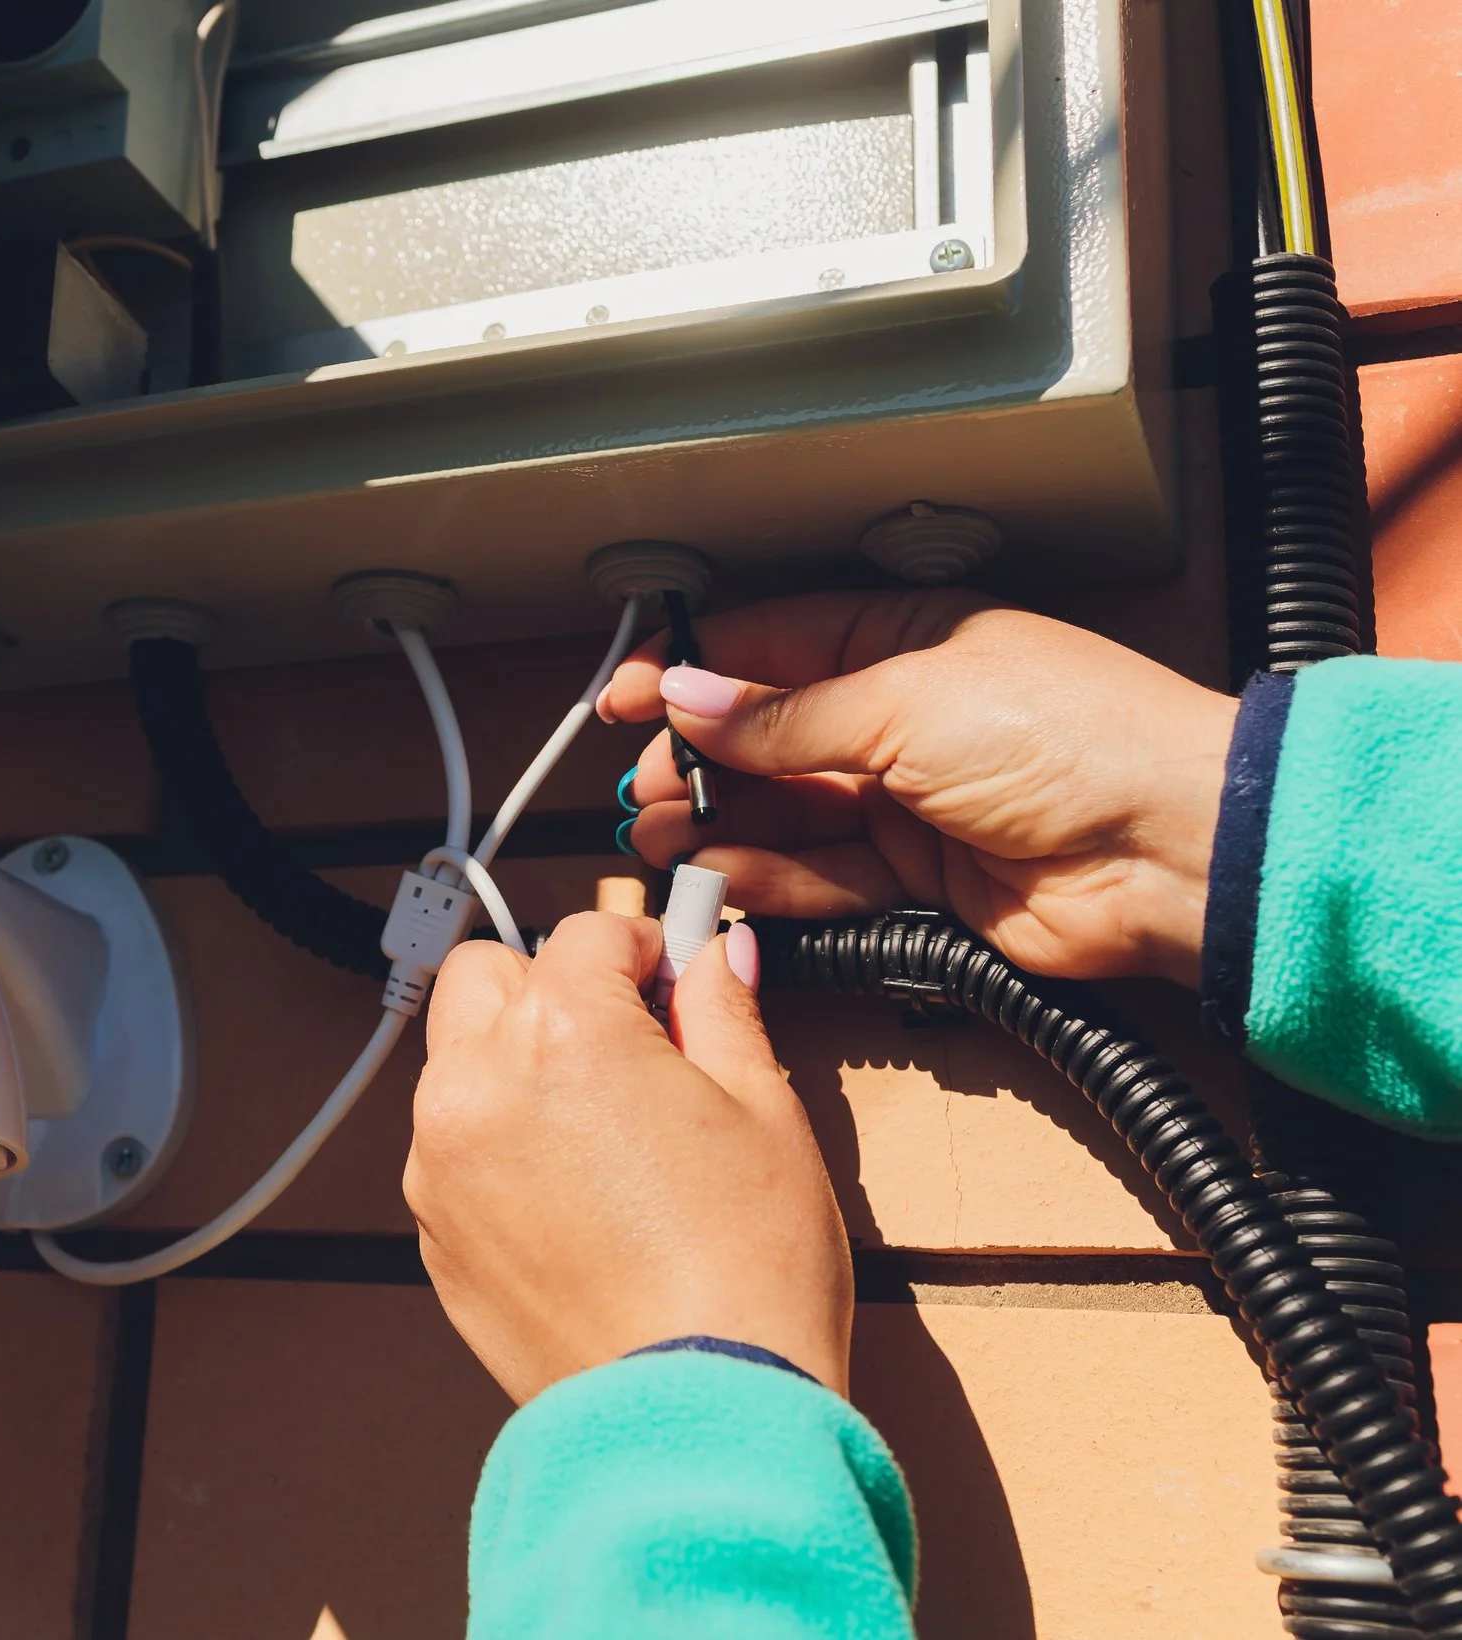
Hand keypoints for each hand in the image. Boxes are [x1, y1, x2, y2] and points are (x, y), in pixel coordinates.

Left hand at [406, 912, 851, 1401]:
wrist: (699, 1415)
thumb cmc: (746, 1268)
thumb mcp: (763, 1110)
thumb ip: (722, 1010)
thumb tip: (716, 954)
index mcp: (558, 1032)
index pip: (588, 932)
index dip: (644, 947)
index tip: (674, 977)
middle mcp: (475, 1084)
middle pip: (486, 977)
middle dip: (551, 987)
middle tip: (629, 1042)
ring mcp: (438, 1163)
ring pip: (459, 1063)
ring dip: (517, 1066)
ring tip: (607, 1133)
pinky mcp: (432, 1232)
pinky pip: (453, 1149)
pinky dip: (501, 1147)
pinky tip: (579, 1200)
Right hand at [600, 591, 1236, 986]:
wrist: (1171, 848)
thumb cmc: (1074, 738)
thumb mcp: (905, 703)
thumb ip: (786, 714)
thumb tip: (692, 695)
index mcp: (905, 641)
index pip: (772, 643)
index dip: (692, 668)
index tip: (622, 697)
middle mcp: (903, 715)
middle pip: (770, 735)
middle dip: (700, 759)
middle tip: (646, 785)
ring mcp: (911, 800)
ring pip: (788, 810)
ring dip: (721, 823)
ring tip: (662, 837)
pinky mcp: (921, 879)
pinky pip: (823, 876)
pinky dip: (768, 878)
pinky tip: (721, 876)